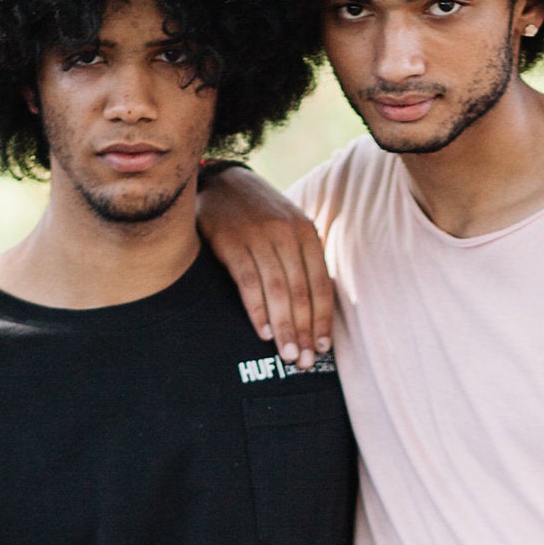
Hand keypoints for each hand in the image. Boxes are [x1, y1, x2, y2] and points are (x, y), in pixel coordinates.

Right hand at [196, 164, 332, 365]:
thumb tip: (315, 310)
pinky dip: (257, 310)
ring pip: (277, 290)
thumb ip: (302, 260)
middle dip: (303, 331)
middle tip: (304, 362)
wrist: (221, 182)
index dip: (322, 319)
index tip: (322, 348)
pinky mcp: (232, 242)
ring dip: (284, 327)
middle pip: (301, 292)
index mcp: (306, 233)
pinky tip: (263, 333)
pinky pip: (248, 282)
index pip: (320, 284)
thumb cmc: (259, 215)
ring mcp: (259, 237)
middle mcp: (287, 234)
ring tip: (286, 355)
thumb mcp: (288, 228)